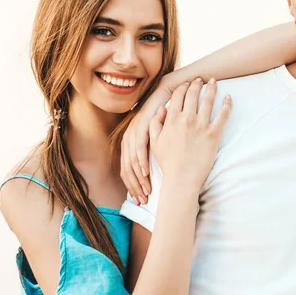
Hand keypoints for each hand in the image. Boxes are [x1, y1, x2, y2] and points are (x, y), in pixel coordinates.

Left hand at [120, 82, 172, 204]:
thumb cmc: (168, 117)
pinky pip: (138, 147)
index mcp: (130, 144)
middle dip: (135, 187)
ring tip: (147, 190)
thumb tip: (156, 174)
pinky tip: (147, 172)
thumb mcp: (161, 138)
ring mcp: (133, 132)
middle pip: (127, 170)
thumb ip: (155, 153)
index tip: (143, 200)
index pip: (127, 172)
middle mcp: (128, 139)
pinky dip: (141, 161)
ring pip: (132, 161)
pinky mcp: (140, 126)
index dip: (133, 187)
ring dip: (138, 178)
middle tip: (144, 201)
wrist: (168, 93)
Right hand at [149, 78, 231, 193]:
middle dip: (197, 84)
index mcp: (171, 120)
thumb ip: (155, 124)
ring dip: (212, 89)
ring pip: (208, 101)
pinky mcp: (214, 134)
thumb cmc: (168, 162)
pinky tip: (229, 98)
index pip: (177, 96)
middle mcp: (186, 119)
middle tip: (200, 79)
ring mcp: (201, 126)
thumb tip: (161, 109)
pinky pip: (223, 115)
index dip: (182, 87)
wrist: (182, 178)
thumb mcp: (155, 142)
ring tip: (215, 82)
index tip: (186, 83)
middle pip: (193, 95)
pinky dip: (227, 105)